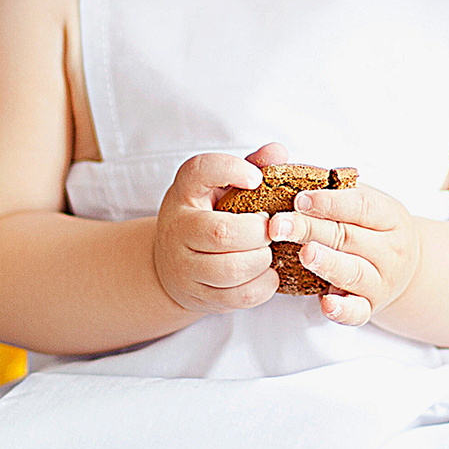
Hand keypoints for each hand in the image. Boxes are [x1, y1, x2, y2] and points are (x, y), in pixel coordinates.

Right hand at [152, 147, 276, 316]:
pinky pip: (241, 296)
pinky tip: (266, 272)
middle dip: (259, 232)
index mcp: (184, 193)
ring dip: (263, 260)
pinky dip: (264, 285)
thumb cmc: (206, 218)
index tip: (256, 179)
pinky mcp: (200, 296)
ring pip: (233, 269)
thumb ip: (250, 166)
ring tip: (267, 251)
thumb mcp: (219, 187)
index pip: (199, 171)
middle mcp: (177, 229)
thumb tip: (278, 152)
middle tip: (270, 228)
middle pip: (223, 232)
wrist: (170, 266)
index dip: (231, 170)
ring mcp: (185, 268)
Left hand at [269, 179, 421, 326]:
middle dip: (311, 230)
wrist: (407, 268)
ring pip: (354, 272)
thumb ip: (330, 186)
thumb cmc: (371, 226)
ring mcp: (382, 280)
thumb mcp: (361, 200)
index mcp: (389, 216)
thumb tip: (279, 167)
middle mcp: (390, 249)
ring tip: (305, 254)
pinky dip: (343, 310)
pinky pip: (358, 312)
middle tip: (278, 225)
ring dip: (328, 263)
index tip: (299, 198)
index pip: (361, 206)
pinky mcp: (370, 306)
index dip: (329, 202)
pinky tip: (326, 303)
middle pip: (349, 237)